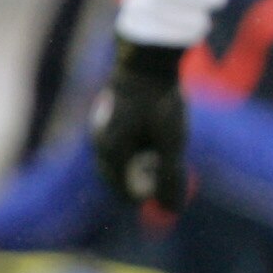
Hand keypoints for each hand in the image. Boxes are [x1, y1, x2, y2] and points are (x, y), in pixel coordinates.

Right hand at [90, 39, 190, 211]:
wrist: (149, 60)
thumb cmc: (161, 101)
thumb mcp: (172, 142)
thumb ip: (170, 177)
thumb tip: (172, 212)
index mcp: (110, 153)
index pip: (124, 193)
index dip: (149, 198)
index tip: (169, 193)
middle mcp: (100, 143)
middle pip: (120, 178)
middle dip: (143, 182)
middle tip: (167, 178)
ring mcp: (103, 129)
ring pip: (121, 161)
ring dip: (142, 165)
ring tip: (165, 154)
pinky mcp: (110, 119)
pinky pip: (123, 144)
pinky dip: (140, 149)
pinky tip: (158, 137)